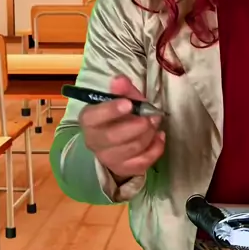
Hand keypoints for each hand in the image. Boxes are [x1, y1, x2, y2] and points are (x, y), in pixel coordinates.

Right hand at [79, 75, 165, 199]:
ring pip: (132, 149)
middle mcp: (94, 141)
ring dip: (149, 134)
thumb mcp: (119, 99)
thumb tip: (120, 80)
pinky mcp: (123, 169)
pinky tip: (159, 137)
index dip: (111, 110)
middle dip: (138, 125)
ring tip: (156, 123)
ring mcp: (108, 158)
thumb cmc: (117, 117)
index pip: (94, 117)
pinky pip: (142, 162)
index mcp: (89, 120)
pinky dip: (155, 149)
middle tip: (152, 116)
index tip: (129, 104)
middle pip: (114, 137)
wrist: (113, 143)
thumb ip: (122, 90)